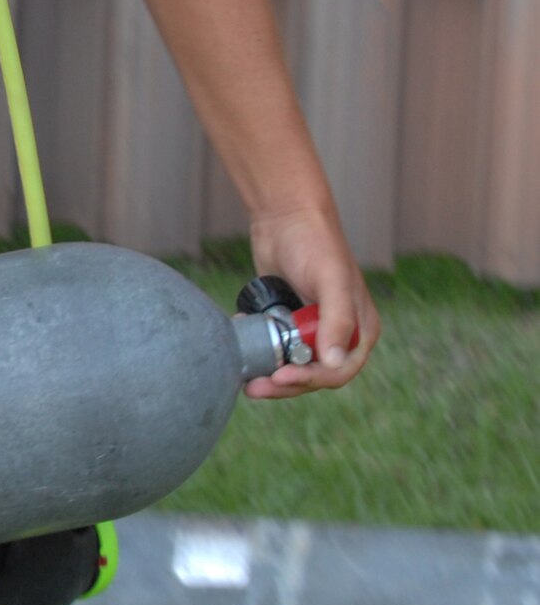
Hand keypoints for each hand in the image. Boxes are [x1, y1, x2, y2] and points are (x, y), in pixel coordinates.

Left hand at [242, 200, 378, 400]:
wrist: (286, 216)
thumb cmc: (316, 243)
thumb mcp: (331, 280)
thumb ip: (337, 320)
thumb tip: (332, 363)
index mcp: (359, 329)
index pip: (338, 371)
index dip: (311, 380)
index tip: (283, 377)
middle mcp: (338, 333)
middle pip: (312, 374)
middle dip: (285, 384)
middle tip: (255, 387)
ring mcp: (310, 328)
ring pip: (291, 364)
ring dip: (270, 373)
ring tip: (247, 377)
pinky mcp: (287, 319)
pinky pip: (275, 346)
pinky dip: (261, 350)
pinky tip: (244, 344)